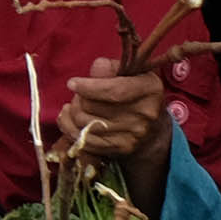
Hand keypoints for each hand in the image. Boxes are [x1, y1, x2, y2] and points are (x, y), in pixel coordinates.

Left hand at [60, 57, 174, 208]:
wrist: (151, 133)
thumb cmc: (133, 94)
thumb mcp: (129, 74)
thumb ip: (110, 68)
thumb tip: (96, 69)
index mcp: (150, 89)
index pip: (115, 89)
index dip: (90, 86)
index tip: (73, 83)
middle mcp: (146, 114)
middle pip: (92, 108)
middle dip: (76, 100)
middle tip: (76, 95)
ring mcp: (133, 136)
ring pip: (85, 125)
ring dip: (69, 116)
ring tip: (72, 109)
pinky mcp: (121, 151)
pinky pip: (84, 141)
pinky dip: (70, 132)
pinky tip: (72, 123)